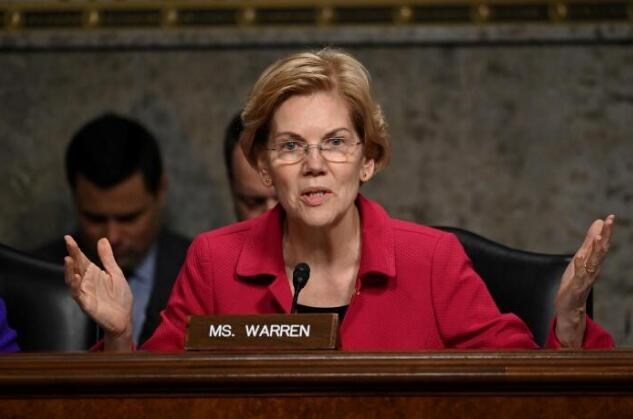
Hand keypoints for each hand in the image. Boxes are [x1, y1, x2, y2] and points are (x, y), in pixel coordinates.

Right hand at [64, 235, 133, 348]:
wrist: (124, 317)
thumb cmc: (119, 296)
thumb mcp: (115, 273)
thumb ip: (107, 258)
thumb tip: (102, 239)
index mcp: (93, 273)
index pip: (81, 259)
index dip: (75, 249)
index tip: (68, 237)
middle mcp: (86, 282)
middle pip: (76, 267)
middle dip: (72, 255)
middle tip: (69, 243)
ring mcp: (85, 292)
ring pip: (72, 280)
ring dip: (69, 270)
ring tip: (69, 259)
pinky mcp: (86, 304)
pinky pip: (78, 294)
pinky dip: (75, 286)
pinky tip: (76, 277)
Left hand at [555, 215, 614, 346]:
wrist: (570, 306)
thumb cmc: (576, 280)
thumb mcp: (581, 257)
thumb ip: (589, 242)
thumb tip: (598, 223)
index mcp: (594, 261)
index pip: (603, 244)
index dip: (607, 231)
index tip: (610, 217)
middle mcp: (593, 269)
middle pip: (601, 251)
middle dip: (606, 236)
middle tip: (610, 221)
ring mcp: (586, 278)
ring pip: (593, 263)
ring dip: (596, 250)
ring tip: (598, 237)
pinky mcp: (576, 287)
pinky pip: (580, 276)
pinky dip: (580, 266)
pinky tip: (580, 257)